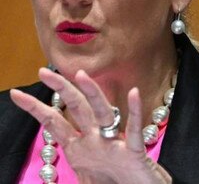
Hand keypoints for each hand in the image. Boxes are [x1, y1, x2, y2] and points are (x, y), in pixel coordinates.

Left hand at [10, 68, 170, 183]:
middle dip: (61, 90)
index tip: (18, 94)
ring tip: (82, 75)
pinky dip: (135, 112)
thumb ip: (71, 172)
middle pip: (78, 109)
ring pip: (104, 114)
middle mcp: (97, 141)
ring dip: (94, 94)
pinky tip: (134, 94)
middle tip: (43, 71)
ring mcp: (116, 144)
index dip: (36, 108)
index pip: (55, 123)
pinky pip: (134, 130)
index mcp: (81, 149)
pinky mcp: (135, 152)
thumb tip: (53, 173)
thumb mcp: (85, 180)